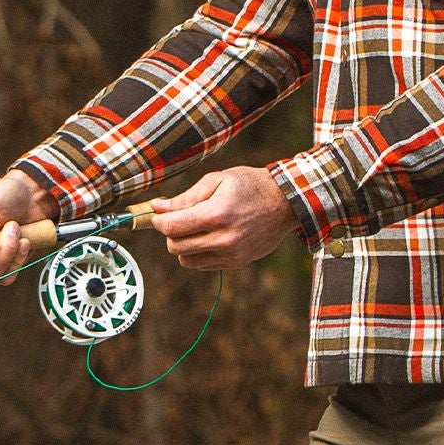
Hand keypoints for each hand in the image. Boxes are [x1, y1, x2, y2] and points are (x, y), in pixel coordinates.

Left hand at [148, 166, 296, 269]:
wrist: (285, 203)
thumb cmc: (250, 185)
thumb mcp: (217, 180)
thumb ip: (186, 197)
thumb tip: (158, 207)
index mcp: (216, 214)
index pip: (171, 227)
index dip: (158, 220)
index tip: (158, 213)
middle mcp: (223, 239)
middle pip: (174, 246)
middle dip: (169, 232)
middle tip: (177, 218)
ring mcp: (231, 254)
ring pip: (186, 260)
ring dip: (183, 245)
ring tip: (194, 228)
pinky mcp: (236, 263)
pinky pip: (203, 264)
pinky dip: (198, 252)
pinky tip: (208, 236)